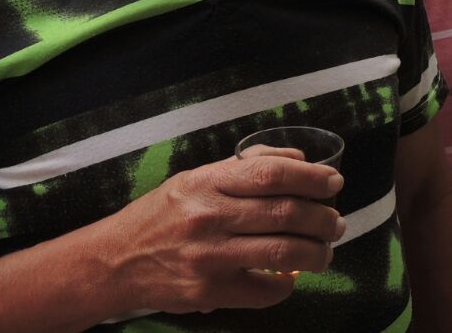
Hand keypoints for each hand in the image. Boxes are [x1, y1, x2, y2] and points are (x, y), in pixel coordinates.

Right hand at [105, 154, 344, 313]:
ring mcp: (209, 257)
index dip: (311, 177)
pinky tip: (291, 277)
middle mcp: (208, 217)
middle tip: (336, 222)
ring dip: (316, 252)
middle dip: (323, 218)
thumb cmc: (163, 213)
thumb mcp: (196, 176)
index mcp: (208, 182)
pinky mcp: (207, 292)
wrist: (114, 261)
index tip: (334, 181)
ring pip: (282, 253)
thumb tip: (299, 159)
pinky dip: (286, 285)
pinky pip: (263, 291)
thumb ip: (246, 166)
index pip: (271, 174)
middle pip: (284, 213)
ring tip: (325, 250)